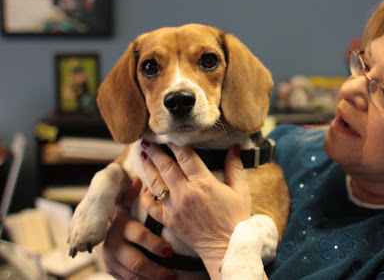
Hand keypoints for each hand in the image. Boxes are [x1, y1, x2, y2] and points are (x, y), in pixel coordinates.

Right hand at [102, 178, 175, 279]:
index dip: (155, 244)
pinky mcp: (111, 271)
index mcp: (121, 225)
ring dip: (153, 278)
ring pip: (133, 275)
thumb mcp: (123, 204)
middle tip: (174, 273)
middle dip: (157, 269)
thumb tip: (138, 182)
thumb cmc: (120, 215)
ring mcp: (111, 260)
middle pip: (137, 262)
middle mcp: (113, 244)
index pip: (139, 236)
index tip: (171, 251)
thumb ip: (131, 195)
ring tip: (171, 279)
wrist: (96, 232)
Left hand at [139, 142, 251, 276]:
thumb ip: (234, 167)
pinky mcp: (168, 220)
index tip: (169, 135)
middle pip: (165, 165)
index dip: (175, 143)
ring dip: (148, 166)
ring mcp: (174, 207)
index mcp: (204, 182)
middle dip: (155, 150)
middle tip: (148, 140)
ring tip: (143, 154)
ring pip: (155, 182)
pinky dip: (145, 194)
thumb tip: (235, 147)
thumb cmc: (235, 218)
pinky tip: (144, 186)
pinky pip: (150, 205)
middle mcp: (186, 192)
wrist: (226, 247)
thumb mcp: (240, 190)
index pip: (185, 155)